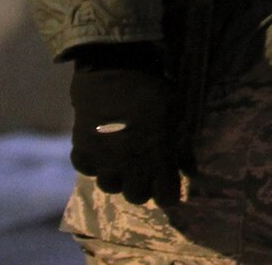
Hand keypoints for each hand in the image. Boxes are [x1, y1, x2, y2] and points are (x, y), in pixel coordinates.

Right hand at [69, 44, 179, 205]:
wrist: (115, 73)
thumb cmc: (153, 90)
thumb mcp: (176, 115)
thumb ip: (180, 144)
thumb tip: (188, 167)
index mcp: (158, 160)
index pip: (166, 197)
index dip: (169, 192)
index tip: (168, 184)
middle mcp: (131, 168)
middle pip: (136, 196)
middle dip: (142, 187)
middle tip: (144, 172)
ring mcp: (104, 162)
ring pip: (109, 186)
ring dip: (116, 176)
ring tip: (120, 161)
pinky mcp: (82, 150)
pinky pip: (86, 168)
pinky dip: (92, 162)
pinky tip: (99, 149)